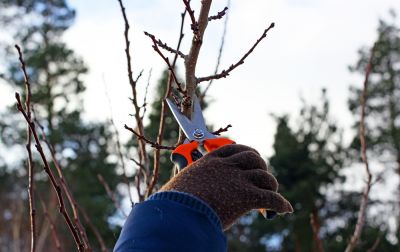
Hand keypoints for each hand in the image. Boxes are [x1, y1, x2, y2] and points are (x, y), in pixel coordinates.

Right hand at [159, 144, 292, 229]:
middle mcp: (227, 166)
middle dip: (261, 168)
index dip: (247, 154)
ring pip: (266, 177)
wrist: (178, 213)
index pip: (235, 149)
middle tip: (261, 180)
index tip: (252, 160)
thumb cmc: (174, 202)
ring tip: (273, 195)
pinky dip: (281, 204)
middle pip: (254, 159)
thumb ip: (190, 180)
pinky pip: (272, 199)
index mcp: (211, 161)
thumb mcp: (181, 184)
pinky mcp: (247, 197)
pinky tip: (284, 209)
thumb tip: (182, 186)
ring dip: (272, 186)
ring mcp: (239, 180)